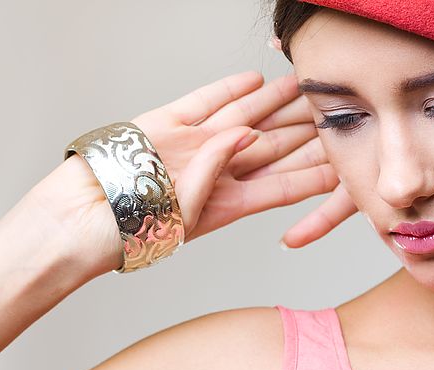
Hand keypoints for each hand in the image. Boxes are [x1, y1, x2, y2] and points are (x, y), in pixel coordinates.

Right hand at [131, 69, 358, 246]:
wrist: (88, 216)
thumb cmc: (137, 225)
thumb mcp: (187, 205)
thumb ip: (218, 167)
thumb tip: (248, 132)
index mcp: (230, 202)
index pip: (286, 184)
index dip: (316, 173)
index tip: (345, 164)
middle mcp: (217, 171)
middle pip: (273, 146)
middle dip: (304, 129)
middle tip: (334, 111)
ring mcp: (194, 145)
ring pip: (244, 118)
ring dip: (274, 103)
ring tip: (302, 86)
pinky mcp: (168, 123)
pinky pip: (204, 102)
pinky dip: (228, 89)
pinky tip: (254, 80)